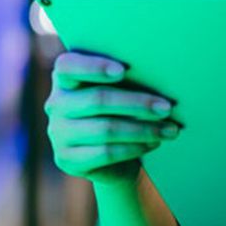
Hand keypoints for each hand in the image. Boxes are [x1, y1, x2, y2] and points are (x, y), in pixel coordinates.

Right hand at [44, 52, 180, 187]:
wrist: (112, 156)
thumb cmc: (120, 111)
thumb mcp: (119, 91)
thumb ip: (126, 80)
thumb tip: (160, 75)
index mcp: (64, 78)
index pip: (67, 66)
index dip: (93, 67)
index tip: (122, 71)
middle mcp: (56, 104)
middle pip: (97, 99)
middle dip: (137, 103)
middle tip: (167, 107)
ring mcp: (58, 134)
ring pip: (105, 129)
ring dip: (143, 129)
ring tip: (169, 129)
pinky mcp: (67, 159)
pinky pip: (105, 152)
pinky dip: (134, 147)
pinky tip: (153, 143)